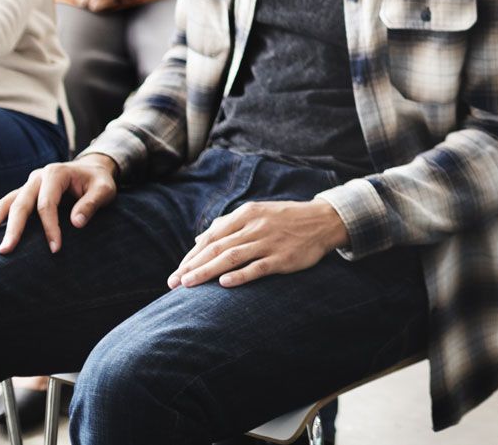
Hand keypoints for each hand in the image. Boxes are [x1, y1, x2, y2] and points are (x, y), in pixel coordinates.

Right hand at [0, 154, 119, 253]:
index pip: (47, 204)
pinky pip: (6, 204)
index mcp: (56, 174)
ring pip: (7, 202)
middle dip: (12, 228)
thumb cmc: (99, 181)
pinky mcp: (25, 193)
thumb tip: (76, 223)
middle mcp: (37, 177)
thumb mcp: (105, 189)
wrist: (92, 169)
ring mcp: (28, 185)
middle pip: (20, 203)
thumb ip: (93, 203)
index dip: (50, 227)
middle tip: (4, 251)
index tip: (55, 248)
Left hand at [167, 198, 350, 288]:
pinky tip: (224, 283)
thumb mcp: (258, 213)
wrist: (324, 221)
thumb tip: (200, 238)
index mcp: (247, 214)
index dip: (192, 255)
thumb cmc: (286, 219)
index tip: (177, 271)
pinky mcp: (283, 257)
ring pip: (232, 257)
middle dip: (192, 266)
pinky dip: (240, 275)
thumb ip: (229, 224)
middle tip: (174, 283)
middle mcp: (256, 226)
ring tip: (188, 284)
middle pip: (217, 247)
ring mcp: (270, 242)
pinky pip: (258, 267)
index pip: (212, 236)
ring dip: (207, 271)